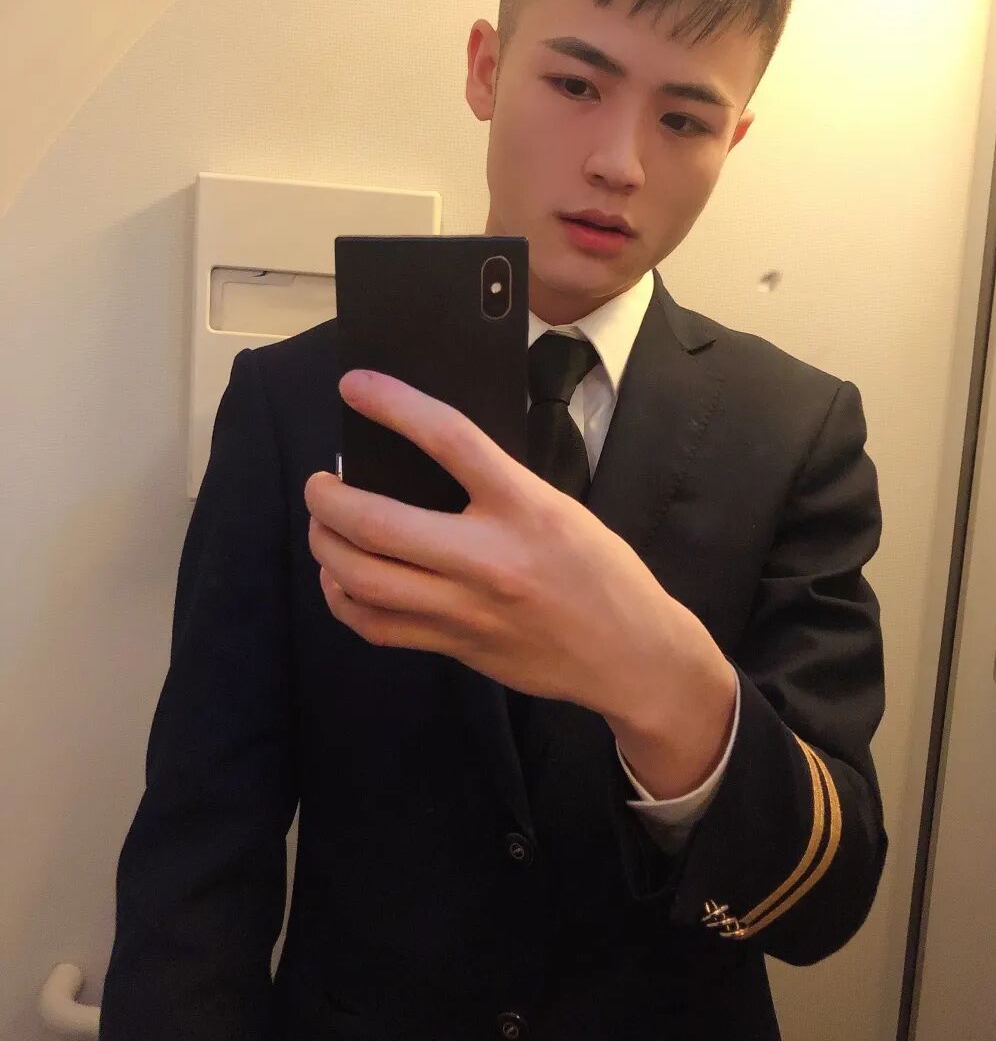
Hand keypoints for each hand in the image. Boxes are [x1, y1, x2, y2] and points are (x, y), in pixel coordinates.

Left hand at [304, 369, 706, 728]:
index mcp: (526, 508)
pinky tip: (341, 580)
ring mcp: (467, 609)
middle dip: (328, 498)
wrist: (630, 655)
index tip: (355, 386)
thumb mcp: (560, 509)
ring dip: (326, 545)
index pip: (449, 439)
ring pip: (364, 579)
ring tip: (324, 526)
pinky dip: (343, 599)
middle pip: (378, 523)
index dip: (395, 405)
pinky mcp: (455, 645)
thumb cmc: (600, 572)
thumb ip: (499, 487)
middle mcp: (490, 559)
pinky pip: (377, 626)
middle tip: (319, 482)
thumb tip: (426, 458)